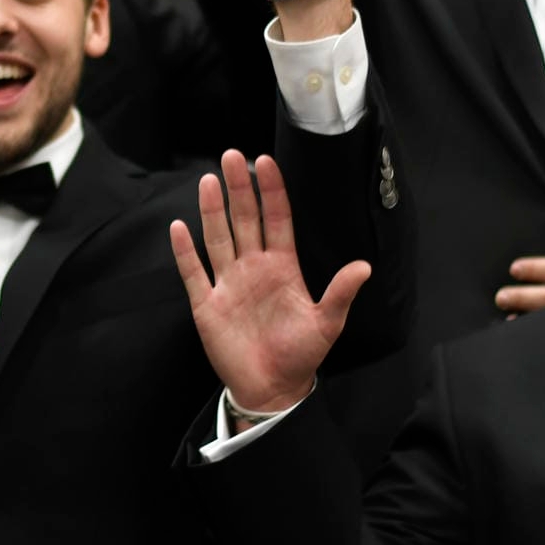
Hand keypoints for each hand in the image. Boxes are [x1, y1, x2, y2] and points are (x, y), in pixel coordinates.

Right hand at [173, 150, 370, 415]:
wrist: (273, 389)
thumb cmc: (301, 356)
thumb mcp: (327, 324)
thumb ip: (341, 293)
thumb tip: (364, 266)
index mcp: (282, 267)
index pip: (276, 219)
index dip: (272, 192)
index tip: (266, 162)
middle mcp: (253, 268)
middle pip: (244, 220)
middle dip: (239, 188)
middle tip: (232, 156)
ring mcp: (228, 283)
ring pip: (218, 238)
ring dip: (213, 210)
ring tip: (210, 180)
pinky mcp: (207, 304)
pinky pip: (194, 272)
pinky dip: (185, 252)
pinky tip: (179, 228)